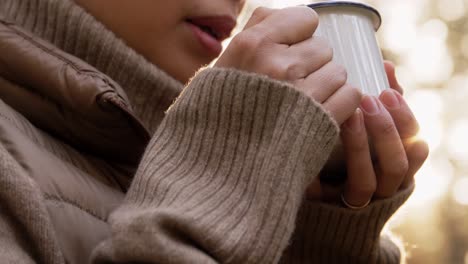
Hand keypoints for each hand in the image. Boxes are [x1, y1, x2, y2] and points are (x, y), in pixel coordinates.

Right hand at [215, 6, 361, 123]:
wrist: (221, 168)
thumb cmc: (219, 117)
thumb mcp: (222, 67)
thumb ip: (253, 34)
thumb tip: (282, 15)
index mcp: (252, 45)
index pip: (305, 18)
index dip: (301, 36)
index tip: (291, 52)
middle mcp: (277, 65)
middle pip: (323, 47)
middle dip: (312, 65)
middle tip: (293, 86)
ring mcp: (301, 94)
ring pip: (338, 71)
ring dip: (326, 86)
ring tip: (304, 104)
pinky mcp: (320, 121)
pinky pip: (350, 95)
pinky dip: (340, 105)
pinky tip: (319, 116)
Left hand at [307, 61, 428, 206]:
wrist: (316, 196)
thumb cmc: (345, 154)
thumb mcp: (366, 130)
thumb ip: (378, 106)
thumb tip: (384, 67)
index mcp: (395, 164)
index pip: (413, 143)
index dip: (403, 117)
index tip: (387, 88)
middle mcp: (382, 186)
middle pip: (396, 164)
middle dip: (385, 131)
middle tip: (368, 100)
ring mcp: (356, 201)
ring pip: (367, 183)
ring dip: (360, 148)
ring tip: (348, 116)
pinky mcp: (327, 208)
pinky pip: (326, 194)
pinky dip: (320, 173)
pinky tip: (314, 146)